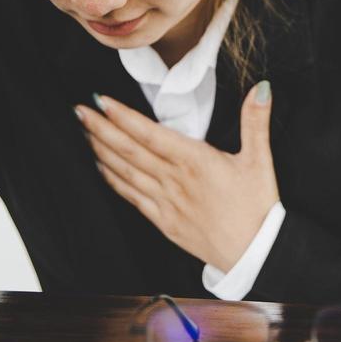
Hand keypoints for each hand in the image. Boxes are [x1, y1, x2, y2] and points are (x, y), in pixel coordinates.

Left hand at [75, 81, 278, 271]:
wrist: (254, 254)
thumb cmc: (258, 207)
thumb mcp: (260, 160)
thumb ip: (255, 121)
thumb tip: (261, 88)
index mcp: (195, 161)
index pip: (150, 133)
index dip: (123, 116)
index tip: (101, 101)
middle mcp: (174, 180)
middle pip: (129, 150)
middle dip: (101, 128)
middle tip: (79, 110)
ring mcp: (165, 202)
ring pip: (125, 172)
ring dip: (101, 150)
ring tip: (83, 132)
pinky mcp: (163, 222)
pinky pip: (131, 197)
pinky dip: (112, 180)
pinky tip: (100, 167)